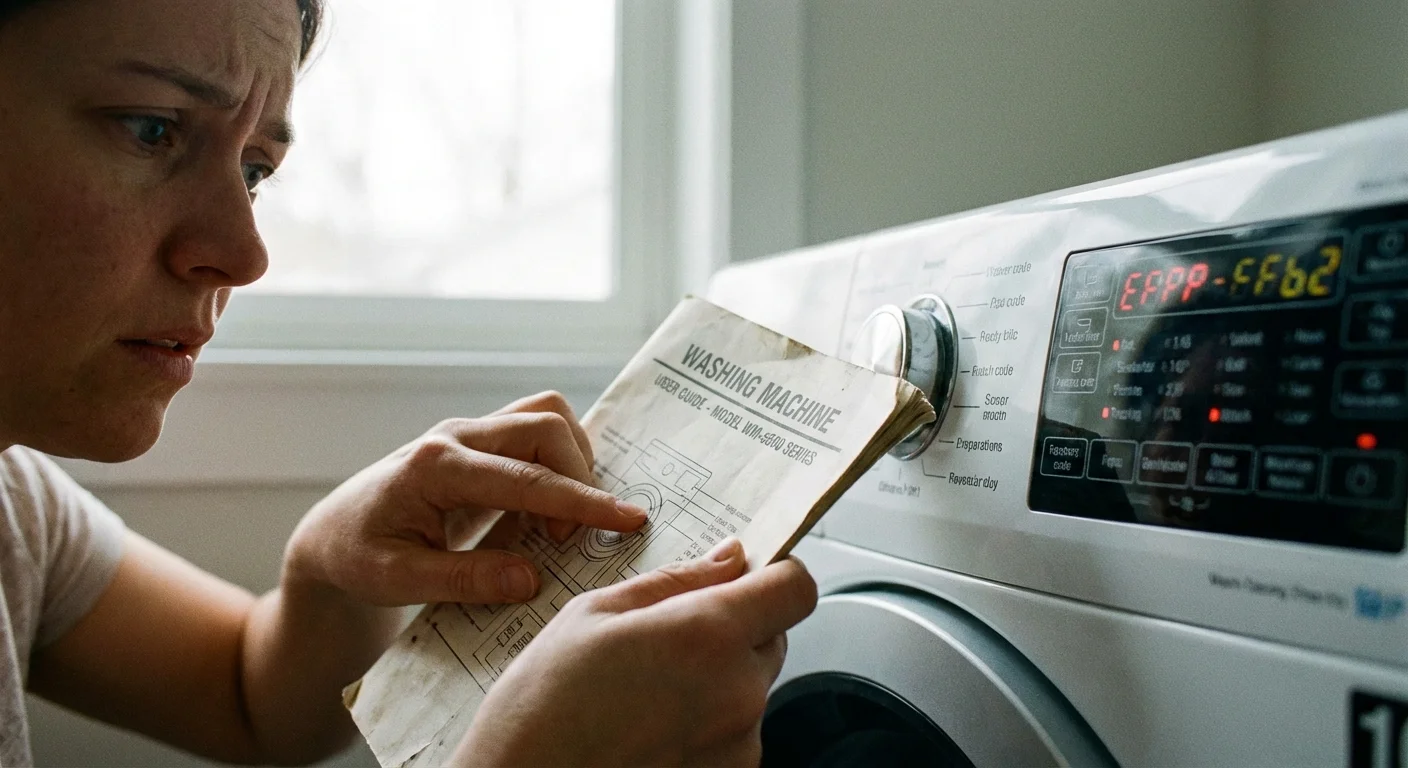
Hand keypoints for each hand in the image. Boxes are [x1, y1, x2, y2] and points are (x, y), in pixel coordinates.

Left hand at [282, 391, 648, 606]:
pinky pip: (537, 429)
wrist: (334, 534)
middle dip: (577, 479)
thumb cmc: (358, 557)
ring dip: (570, 464)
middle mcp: (457, 435)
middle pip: (545, 427)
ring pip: (546, 417)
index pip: (526, 478)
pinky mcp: (482, 440)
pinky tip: (542, 508)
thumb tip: (529, 580)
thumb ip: (464, 579)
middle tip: (562, 541)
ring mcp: (470, 431)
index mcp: (435, 466)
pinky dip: (557, 461)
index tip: (627, 520)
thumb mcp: (396, 580)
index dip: (581, 501)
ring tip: (553, 523)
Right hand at [454, 537, 818, 767]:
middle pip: (773, 636)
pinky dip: (707, 724)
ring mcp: (739, 744)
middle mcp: (738, 692)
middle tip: (671, 637)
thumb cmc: (542, 708)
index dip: (774, 574)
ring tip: (648, 691)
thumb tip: (727, 559)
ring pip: (751, 686)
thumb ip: (676, 582)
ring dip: (718, 679)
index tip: (748, 574)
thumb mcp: (595, 614)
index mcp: (708, 635)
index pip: (795, 588)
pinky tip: (652, 726)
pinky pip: (736, 732)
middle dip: (735, 627)